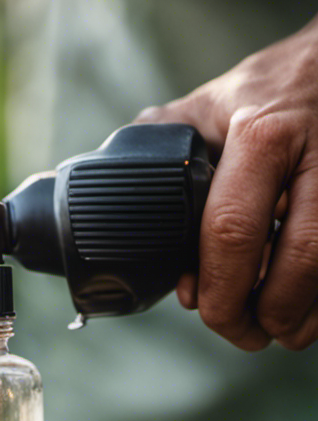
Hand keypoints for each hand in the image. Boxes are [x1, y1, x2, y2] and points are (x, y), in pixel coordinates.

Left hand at [138, 15, 317, 350]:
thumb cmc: (270, 86)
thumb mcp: (208, 103)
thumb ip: (161, 146)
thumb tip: (122, 206)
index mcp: (260, 136)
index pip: (232, 228)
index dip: (219, 284)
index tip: (204, 309)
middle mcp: (314, 155)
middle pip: (296, 257)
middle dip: (265, 311)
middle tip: (247, 334)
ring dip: (308, 312)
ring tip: (283, 332)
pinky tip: (314, 309)